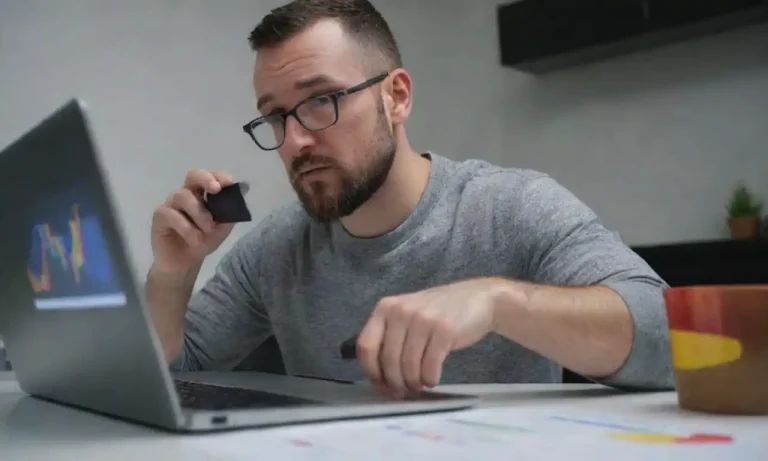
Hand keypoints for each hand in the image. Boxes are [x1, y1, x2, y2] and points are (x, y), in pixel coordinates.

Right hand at [150, 169, 235, 274]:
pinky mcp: (160, 216)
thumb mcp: (222, 229)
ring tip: (208, 230)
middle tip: (216, 190)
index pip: (210, 177)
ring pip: (184, 196)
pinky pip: (172, 214)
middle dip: (206, 180)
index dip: (219, 176)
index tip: (229, 183)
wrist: (184, 262)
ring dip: (200, 213)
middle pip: (193, 175)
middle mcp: (186, 194)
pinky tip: (194, 239)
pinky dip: (187, 227)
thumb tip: (244, 190)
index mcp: (202, 194)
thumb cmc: (202, 241)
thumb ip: (231, 212)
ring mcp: (171, 204)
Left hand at [356, 278, 505, 398]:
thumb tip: (379, 378)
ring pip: (408, 366)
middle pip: (388, 361)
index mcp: (385, 308)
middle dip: (395, 383)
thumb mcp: (407, 315)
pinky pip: (429, 367)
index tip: (382, 385)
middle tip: (405, 391)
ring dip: (414, 383)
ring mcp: (423, 319)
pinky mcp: (444, 330)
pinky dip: (430, 379)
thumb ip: (390, 337)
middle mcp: (400, 311)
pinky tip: (433, 378)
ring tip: (420, 384)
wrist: (478, 298)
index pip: (366, 346)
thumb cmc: (439, 312)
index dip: (372, 372)